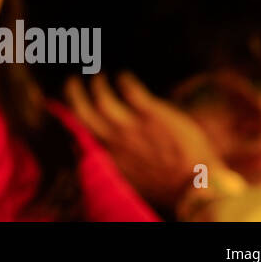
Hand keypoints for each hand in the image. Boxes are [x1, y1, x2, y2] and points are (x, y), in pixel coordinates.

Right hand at [65, 71, 223, 209]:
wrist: (196, 185)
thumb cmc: (166, 185)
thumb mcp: (131, 178)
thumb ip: (113, 161)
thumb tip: (99, 151)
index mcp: (107, 158)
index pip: (78, 133)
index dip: (67, 117)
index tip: (64, 106)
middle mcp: (113, 141)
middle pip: (82, 111)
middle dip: (74, 93)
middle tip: (73, 81)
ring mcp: (131, 127)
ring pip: (102, 98)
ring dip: (98, 83)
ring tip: (99, 76)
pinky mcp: (151, 114)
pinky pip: (130, 89)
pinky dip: (123, 80)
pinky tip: (124, 76)